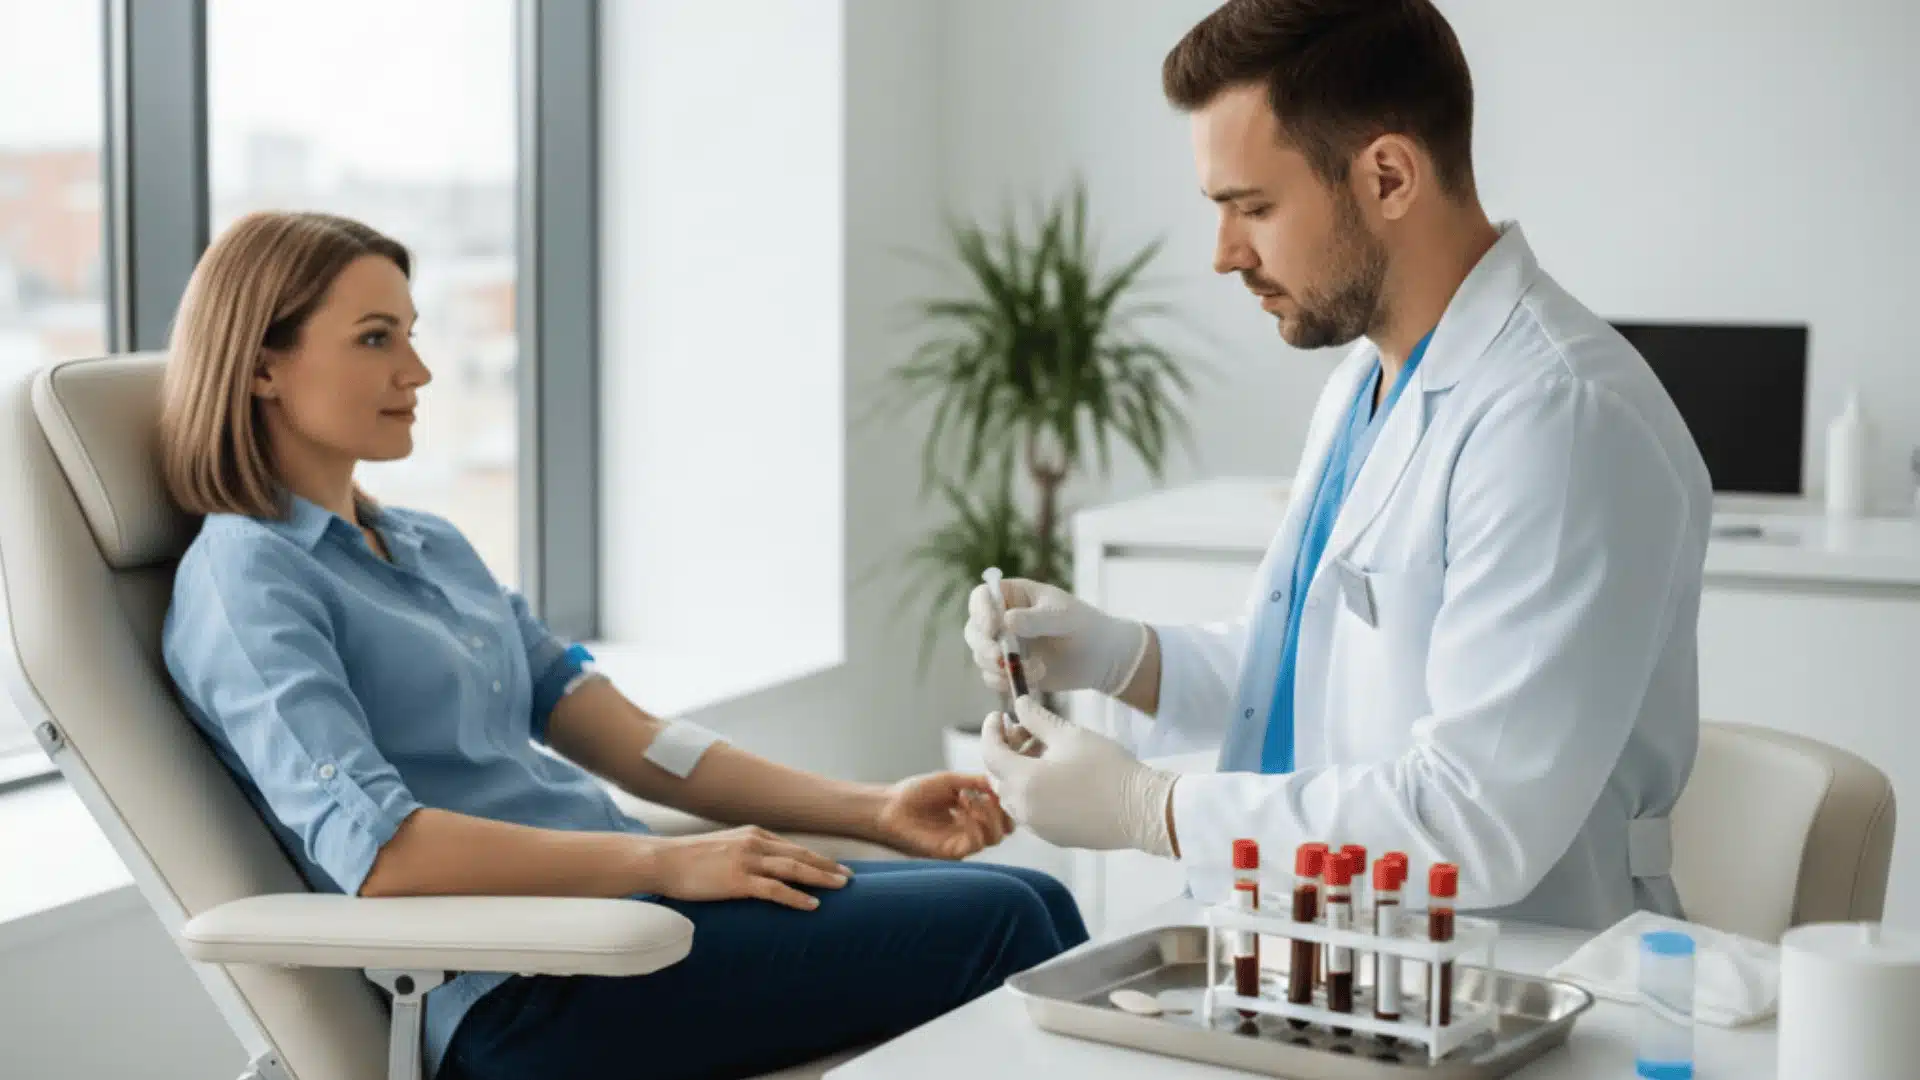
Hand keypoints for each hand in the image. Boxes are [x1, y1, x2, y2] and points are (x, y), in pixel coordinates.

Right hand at [641, 827, 852, 910]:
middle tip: (849, 877)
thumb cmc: (687, 859)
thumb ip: (743, 854)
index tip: (834, 866)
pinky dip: (797, 896)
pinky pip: (775, 889)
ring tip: (841, 887)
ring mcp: (747, 860)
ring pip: (794, 868)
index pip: (792, 846)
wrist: (662, 861)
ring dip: (821, 877)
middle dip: (827, 866)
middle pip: (800, 854)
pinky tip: (812, 904)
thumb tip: (758, 869)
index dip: (816, 857)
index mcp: (752, 834)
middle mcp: (754, 843)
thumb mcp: (722, 848)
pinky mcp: (738, 880)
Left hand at [873, 772, 1015, 859]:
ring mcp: (961, 842)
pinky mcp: (951, 852)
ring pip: (994, 838)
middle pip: (1004, 829)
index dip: (1004, 801)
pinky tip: (961, 811)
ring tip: (966, 799)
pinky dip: (975, 825)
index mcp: (972, 812)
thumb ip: (976, 782)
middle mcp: (970, 829)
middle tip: (985, 795)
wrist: (890, 806)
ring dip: (987, 815)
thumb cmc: (915, 793)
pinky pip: (976, 844)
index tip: (995, 787)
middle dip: (1001, 810)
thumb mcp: (950, 781)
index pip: (1002, 814)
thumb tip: (999, 783)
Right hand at [965, 578, 1148, 696]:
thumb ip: (1036, 618)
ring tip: (1036, 670)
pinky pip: (994, 678)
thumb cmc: (1084, 626)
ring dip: (1000, 668)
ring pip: (981, 657)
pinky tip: (1036, 678)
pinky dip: (1008, 682)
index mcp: (1012, 595)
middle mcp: (1001, 619)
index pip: (981, 597)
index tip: (993, 627)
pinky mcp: (1010, 669)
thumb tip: (1006, 620)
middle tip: (1001, 658)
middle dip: (983, 646)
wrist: (1101, 657)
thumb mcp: (1063, 618)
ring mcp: (1004, 646)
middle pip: (974, 630)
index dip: (980, 611)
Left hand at [980, 697, 1177, 856]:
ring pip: (1012, 796)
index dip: (991, 730)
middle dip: (1005, 751)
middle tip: (1025, 732)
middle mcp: (1023, 809)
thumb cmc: (1107, 769)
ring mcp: (1037, 827)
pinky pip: (1029, 811)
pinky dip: (1031, 792)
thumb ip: (1037, 719)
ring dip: (1017, 773)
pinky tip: (1055, 778)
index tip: (998, 715)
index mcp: (1023, 781)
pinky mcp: (1052, 837)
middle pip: (998, 776)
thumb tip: (1019, 704)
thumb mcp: (1070, 735)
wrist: (1142, 811)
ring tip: (1043, 753)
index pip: (990, 752)